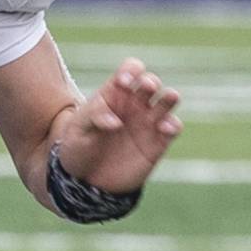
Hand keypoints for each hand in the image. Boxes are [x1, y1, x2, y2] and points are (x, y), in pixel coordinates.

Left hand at [55, 57, 182, 192]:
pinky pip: (173, 127)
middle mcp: (134, 105)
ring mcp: (147, 123)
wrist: (86, 180)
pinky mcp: (157, 143)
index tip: (123, 82)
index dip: (131, 70)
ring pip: (167, 101)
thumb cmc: (78, 147)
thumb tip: (116, 121)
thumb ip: (93, 117)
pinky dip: (173, 124)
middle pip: (150, 82)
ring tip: (169, 96)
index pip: (130, 71)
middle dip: (150, 81)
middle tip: (145, 87)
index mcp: (114, 94)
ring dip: (170, 96)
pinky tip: (165, 127)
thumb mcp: (77, 130)